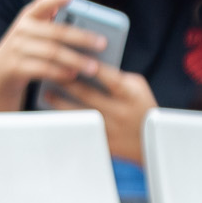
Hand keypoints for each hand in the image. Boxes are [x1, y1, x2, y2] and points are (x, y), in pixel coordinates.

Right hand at [0, 0, 107, 96]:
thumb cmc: (29, 49)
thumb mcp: (37, 33)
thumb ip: (56, 26)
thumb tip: (95, 32)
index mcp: (29, 16)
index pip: (43, 3)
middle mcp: (21, 29)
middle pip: (56, 32)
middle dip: (82, 38)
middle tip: (103, 43)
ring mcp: (15, 48)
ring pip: (51, 52)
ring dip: (75, 60)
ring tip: (93, 67)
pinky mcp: (13, 67)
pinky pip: (41, 69)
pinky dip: (59, 72)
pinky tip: (73, 76)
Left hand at [42, 67, 157, 164]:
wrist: (153, 141)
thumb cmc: (142, 106)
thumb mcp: (138, 88)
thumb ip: (117, 77)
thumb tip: (87, 69)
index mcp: (132, 95)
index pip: (111, 79)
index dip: (94, 70)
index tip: (75, 59)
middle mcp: (121, 111)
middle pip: (88, 95)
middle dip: (67, 83)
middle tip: (50, 74)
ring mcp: (111, 129)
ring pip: (80, 114)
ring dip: (60, 102)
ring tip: (49, 94)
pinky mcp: (103, 143)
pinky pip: (80, 129)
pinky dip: (68, 121)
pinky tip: (57, 114)